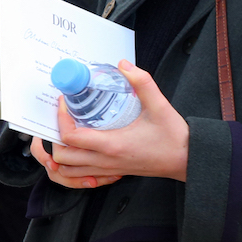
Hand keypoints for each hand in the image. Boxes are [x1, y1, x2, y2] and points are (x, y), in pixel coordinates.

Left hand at [31, 61, 189, 188]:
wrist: (187, 160)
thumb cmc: (174, 137)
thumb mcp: (160, 106)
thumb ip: (142, 82)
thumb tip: (124, 65)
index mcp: (112, 145)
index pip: (71, 137)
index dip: (61, 119)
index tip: (64, 102)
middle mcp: (105, 160)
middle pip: (63, 157)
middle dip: (54, 138)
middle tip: (61, 118)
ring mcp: (108, 169)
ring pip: (70, 171)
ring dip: (61, 154)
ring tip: (65, 133)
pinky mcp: (113, 172)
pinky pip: (83, 176)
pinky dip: (74, 166)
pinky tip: (81, 149)